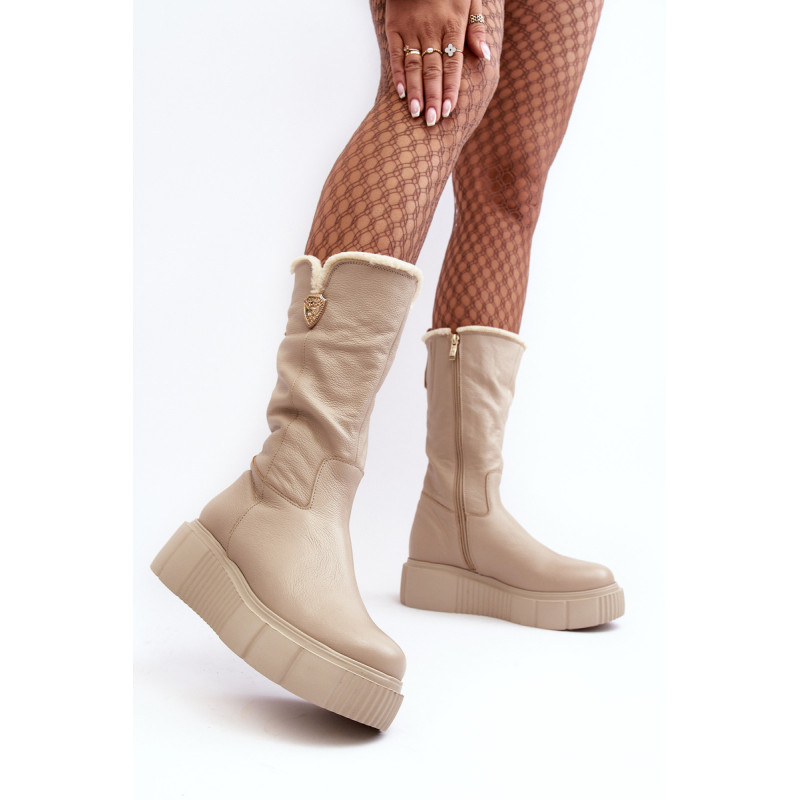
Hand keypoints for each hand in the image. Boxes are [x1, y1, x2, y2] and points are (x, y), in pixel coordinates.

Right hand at [386, 0, 490, 125]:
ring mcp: (411, 29)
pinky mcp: (394, 26)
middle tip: (432, 122)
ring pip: (413, 65)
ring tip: (416, 115)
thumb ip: (477, 28)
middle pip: (433, 70)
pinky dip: (397, 74)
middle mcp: (431, 29)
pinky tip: (400, 93)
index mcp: (453, 25)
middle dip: (433, 97)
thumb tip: (485, 56)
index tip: (449, 111)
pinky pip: (395, 53)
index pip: (452, 64)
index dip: (450, 89)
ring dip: (415, 92)